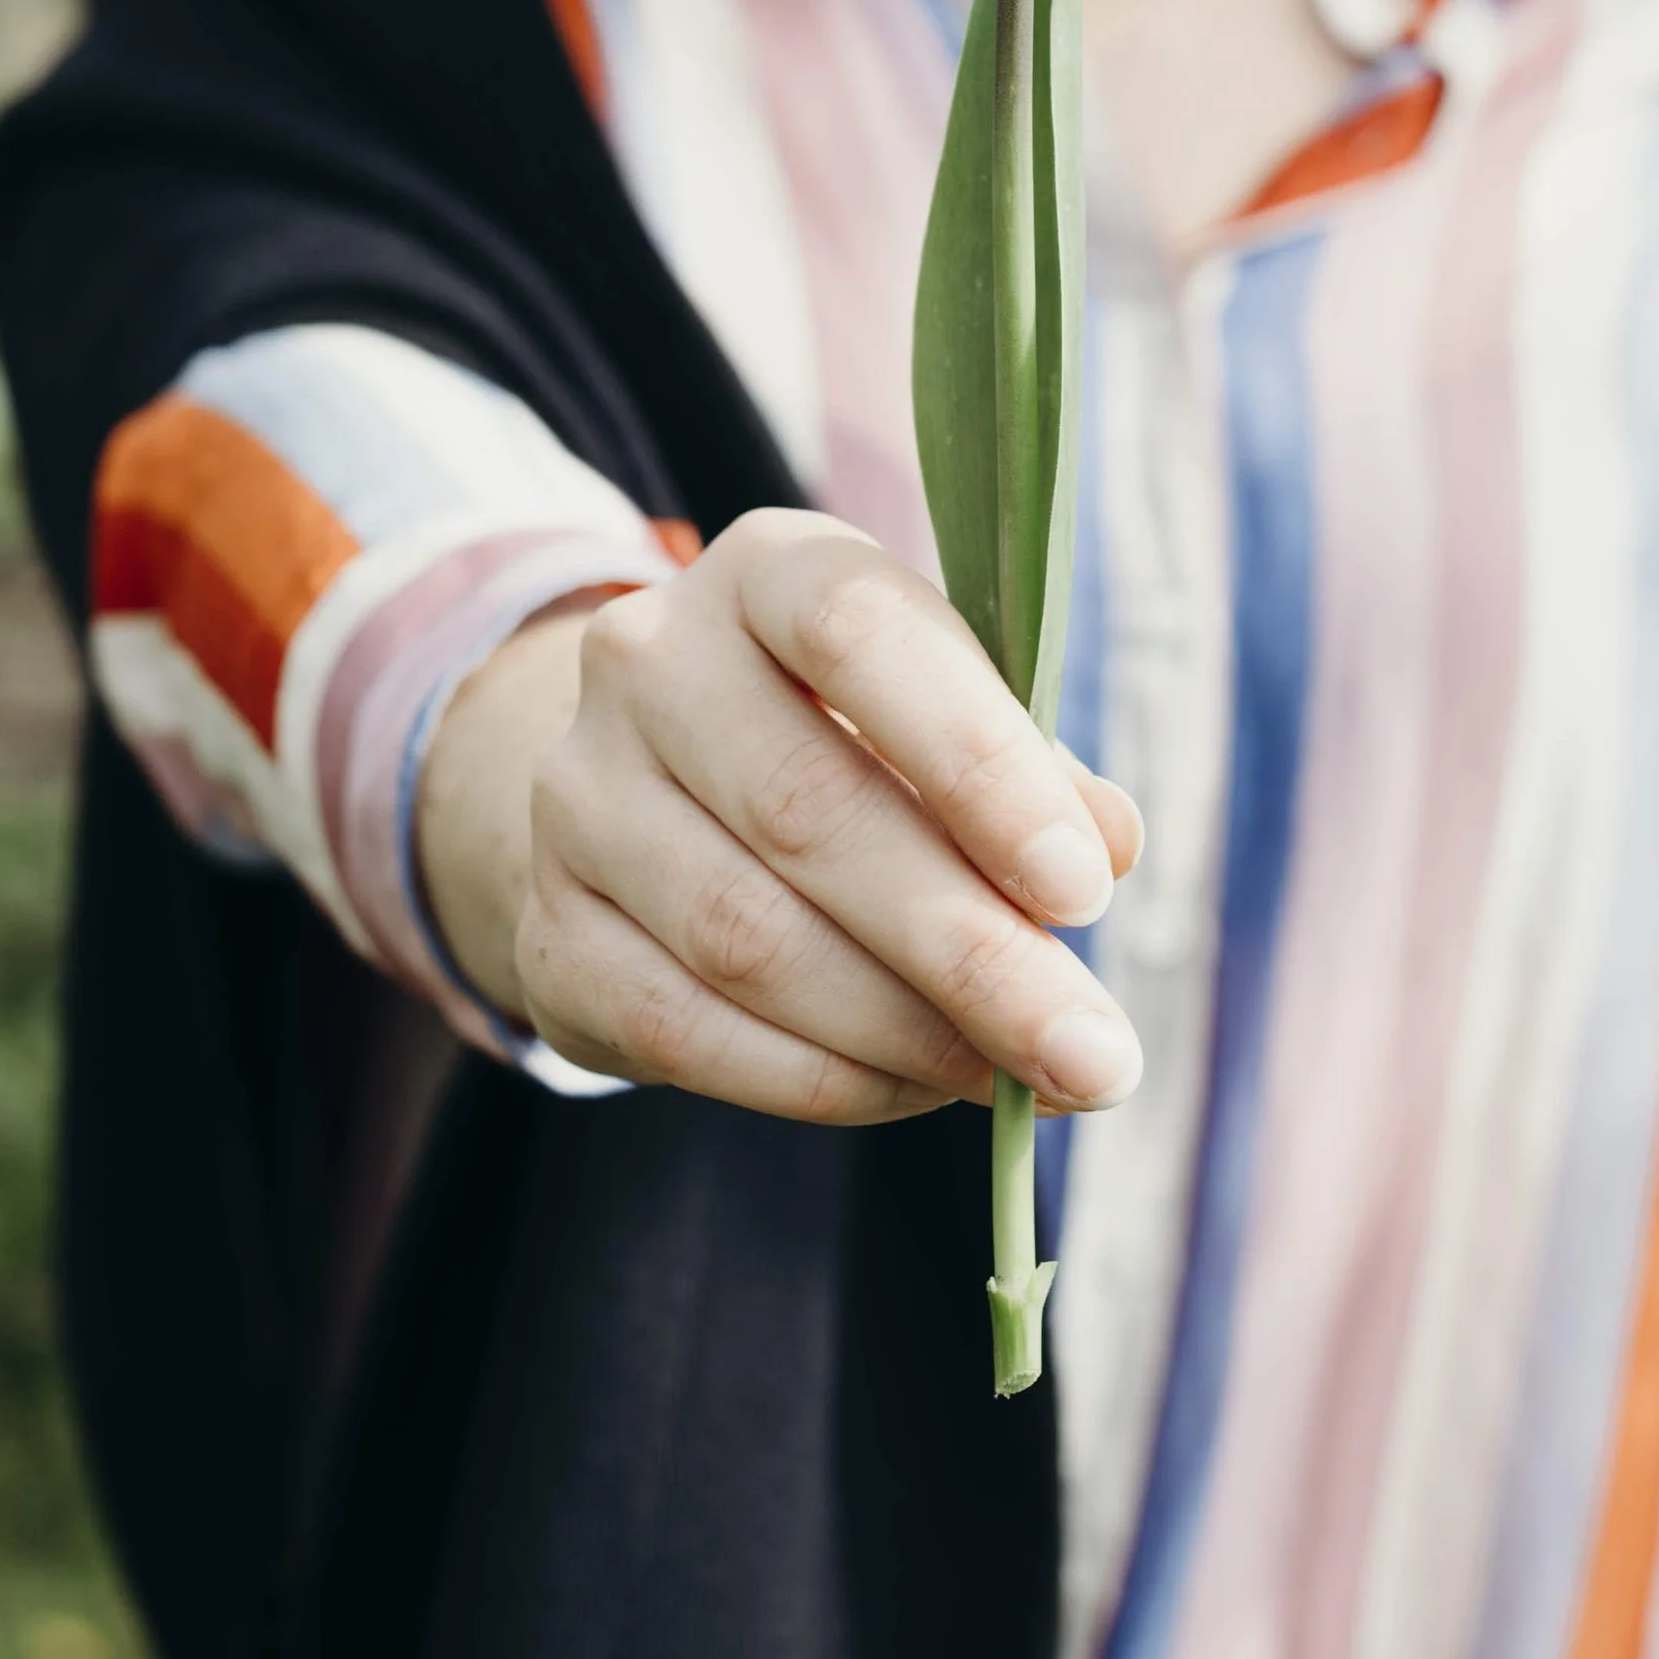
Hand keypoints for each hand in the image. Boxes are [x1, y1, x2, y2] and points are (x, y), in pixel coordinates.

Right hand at [417, 508, 1143, 1126]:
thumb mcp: (944, 707)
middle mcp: (647, 659)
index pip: (858, 631)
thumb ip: (1031, 768)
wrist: (647, 793)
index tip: (1084, 890)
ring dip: (906, 1030)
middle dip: (972, 951)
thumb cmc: (850, 737)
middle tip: (1091, 1055)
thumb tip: (1108, 844)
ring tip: (1018, 1078)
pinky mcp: (550, 932)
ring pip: (748, 938)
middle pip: (809, 811)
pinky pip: (687, 1031)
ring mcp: (578, 796)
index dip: (977, 760)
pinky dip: (819, 1079)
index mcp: (765, 569)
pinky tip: (912, 1090)